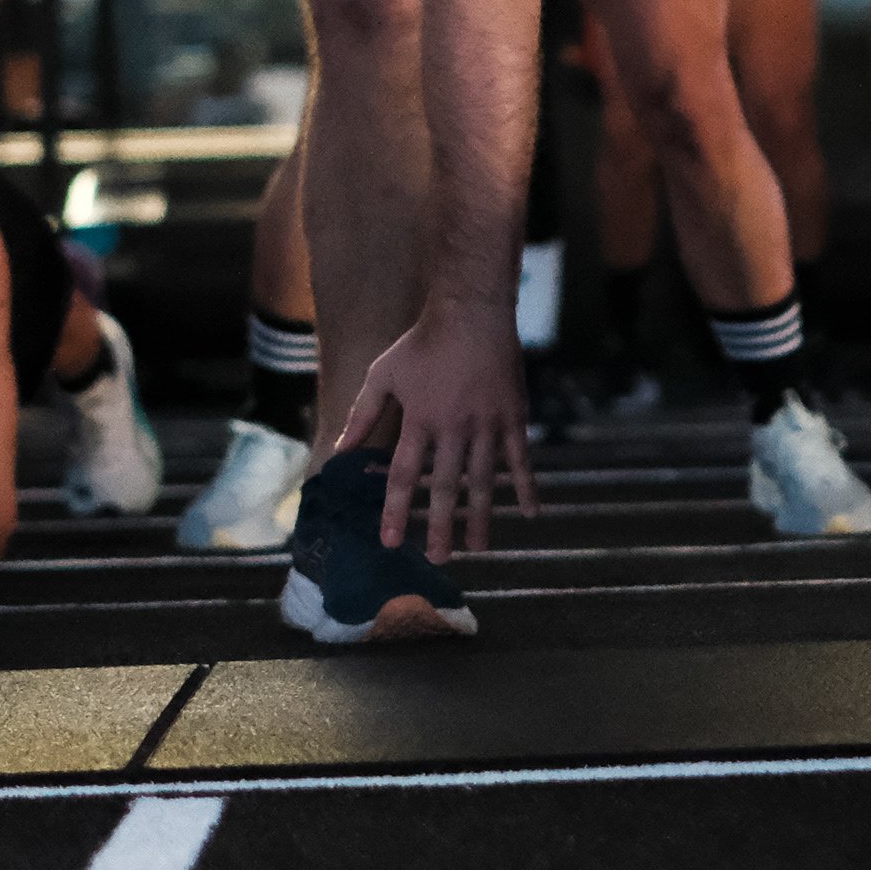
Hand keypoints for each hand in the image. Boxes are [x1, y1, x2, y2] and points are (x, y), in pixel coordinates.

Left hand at [329, 302, 536, 559]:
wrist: (472, 311)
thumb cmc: (423, 343)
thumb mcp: (384, 374)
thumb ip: (362, 415)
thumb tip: (339, 453)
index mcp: (420, 419)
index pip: (405, 476)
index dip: (398, 511)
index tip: (392, 542)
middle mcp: (455, 427)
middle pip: (447, 486)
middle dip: (442, 526)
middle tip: (440, 558)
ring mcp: (488, 423)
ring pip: (484, 479)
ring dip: (481, 516)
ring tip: (478, 548)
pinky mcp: (513, 416)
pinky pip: (521, 458)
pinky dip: (527, 486)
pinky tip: (531, 512)